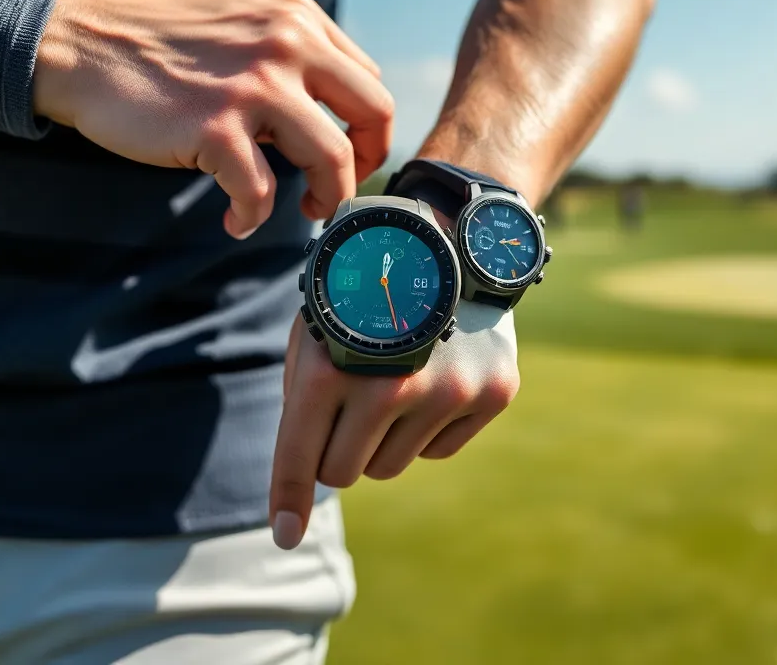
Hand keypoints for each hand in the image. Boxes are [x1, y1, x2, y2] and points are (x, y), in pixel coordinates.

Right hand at [33, 0, 393, 237]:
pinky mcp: (216, 128)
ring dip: (328, 197)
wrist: (81, 44)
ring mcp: (255, 85)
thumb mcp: (243, 18)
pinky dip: (254, 216)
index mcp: (299, 18)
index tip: (350, 154)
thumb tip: (333, 109)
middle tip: (341, 189)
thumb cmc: (161, 42)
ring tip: (306, 211)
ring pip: (333, 159)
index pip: (368, 80)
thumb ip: (291, 49)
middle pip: (375, 113)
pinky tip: (237, 219)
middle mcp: (288, 43)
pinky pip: (262, 192)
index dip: (368, 128)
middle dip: (368, 163)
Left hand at [270, 301, 519, 549]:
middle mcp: (391, 387)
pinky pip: (437, 450)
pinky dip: (426, 429)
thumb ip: (302, 400)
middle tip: (348, 408)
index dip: (287, 500)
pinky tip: (432, 380)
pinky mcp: (492, 393)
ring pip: (391, 467)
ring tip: (393, 383)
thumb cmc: (366, 292)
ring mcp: (448, 392)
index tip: (285, 535)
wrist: (450, 241)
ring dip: (382, 440)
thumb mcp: (317, 327)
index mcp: (334, 368)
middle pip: (344, 472)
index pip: (301, 455)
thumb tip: (304, 485)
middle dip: (336, 453)